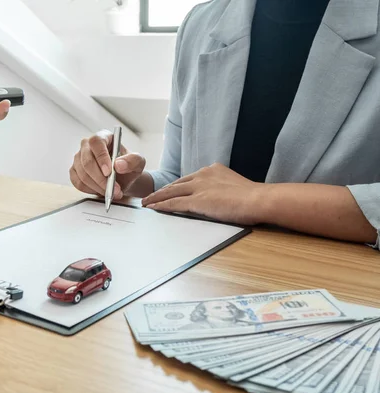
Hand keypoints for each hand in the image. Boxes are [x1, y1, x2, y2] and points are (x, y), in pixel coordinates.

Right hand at [69, 130, 145, 198]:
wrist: (122, 179)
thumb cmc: (128, 166)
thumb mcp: (138, 162)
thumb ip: (133, 161)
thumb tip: (118, 165)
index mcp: (103, 137)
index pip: (96, 142)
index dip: (101, 157)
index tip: (109, 172)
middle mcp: (87, 145)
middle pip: (87, 161)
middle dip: (101, 179)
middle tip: (114, 189)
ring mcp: (78, 158)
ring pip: (83, 175)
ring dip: (98, 187)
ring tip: (112, 192)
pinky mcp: (74, 171)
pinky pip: (79, 183)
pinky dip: (91, 190)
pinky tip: (101, 190)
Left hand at [142, 163, 264, 224]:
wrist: (259, 199)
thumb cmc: (253, 198)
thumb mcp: (233, 187)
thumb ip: (220, 189)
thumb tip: (216, 199)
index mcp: (212, 170)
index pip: (188, 179)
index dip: (175, 186)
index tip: (166, 190)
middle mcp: (203, 175)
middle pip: (176, 184)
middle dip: (161, 191)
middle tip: (149, 197)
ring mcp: (199, 187)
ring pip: (171, 192)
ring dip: (156, 198)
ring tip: (146, 203)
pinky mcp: (198, 200)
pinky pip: (174, 203)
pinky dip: (162, 206)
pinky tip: (153, 209)